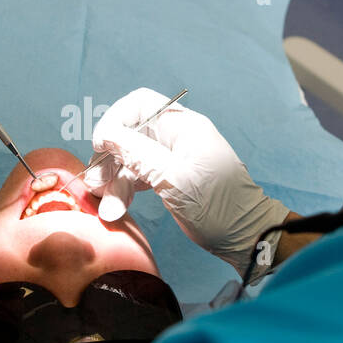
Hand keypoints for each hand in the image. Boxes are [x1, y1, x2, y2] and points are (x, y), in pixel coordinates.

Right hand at [85, 88, 289, 277]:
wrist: (247, 237)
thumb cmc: (219, 208)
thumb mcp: (174, 179)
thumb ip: (138, 154)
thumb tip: (105, 134)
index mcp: (183, 127)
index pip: (139, 105)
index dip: (114, 121)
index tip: (100, 147)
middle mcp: (176, 137)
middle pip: (129, 133)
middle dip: (109, 158)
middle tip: (96, 186)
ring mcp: (173, 158)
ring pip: (130, 158)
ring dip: (114, 181)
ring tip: (107, 208)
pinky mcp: (170, 178)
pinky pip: (138, 175)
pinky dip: (125, 190)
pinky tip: (117, 208)